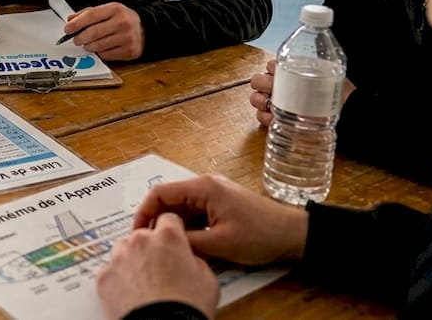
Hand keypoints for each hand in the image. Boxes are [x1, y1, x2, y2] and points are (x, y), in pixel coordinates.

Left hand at [64, 2, 143, 60]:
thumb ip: (88, 13)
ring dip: (89, 46)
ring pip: (98, 46)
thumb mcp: (108, 11)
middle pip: (93, 32)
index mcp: (116, 9)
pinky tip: (100, 49)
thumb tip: (70, 20)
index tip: (67, 29)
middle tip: (75, 40)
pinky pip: (106, 55)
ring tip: (88, 44)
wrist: (144, 30)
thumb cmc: (122, 20)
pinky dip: (99, 53)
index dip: (77, 23)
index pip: (91, 15)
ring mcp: (127, 38)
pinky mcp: (129, 51)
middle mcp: (123, 23)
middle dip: (80, 38)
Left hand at [97, 212, 217, 319]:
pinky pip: (109, 271)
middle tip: (159, 270)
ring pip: (123, 250)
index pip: (167, 219)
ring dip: (131, 260)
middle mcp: (141, 241)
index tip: (172, 240)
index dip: (172, 230)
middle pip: (143, 235)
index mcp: (168, 237)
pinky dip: (117, 279)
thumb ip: (194, 259)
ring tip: (143, 283)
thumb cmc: (188, 307)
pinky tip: (128, 293)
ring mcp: (119, 257)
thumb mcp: (208, 279)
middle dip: (150, 248)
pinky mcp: (104, 276)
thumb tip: (187, 259)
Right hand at [133, 174, 307, 266]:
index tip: (138, 233)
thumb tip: (162, 242)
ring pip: (181, 207)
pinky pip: (195, 212)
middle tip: (151, 244)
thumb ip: (187, 241)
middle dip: (157, 221)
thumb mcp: (220, 243)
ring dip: (173, 226)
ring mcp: (214, 193)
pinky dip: (187, 227)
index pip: (160, 193)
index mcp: (203, 187)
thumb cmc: (260, 235)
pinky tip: (188, 244)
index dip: (144, 212)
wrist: (293, 234)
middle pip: (169, 199)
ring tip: (169, 246)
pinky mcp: (221, 203)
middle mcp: (205, 184)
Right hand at [250, 61, 355, 127]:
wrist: (348, 117)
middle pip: (258, 80)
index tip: (277, 72)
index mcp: (292, 73)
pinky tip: (273, 117)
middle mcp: (283, 88)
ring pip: (256, 98)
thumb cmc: (340, 95)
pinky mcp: (279, 120)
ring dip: (258, 99)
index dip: (271, 68)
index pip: (271, 66)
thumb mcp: (328, 73)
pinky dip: (264, 117)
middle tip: (271, 88)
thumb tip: (302, 59)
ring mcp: (279, 104)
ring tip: (269, 103)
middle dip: (261, 83)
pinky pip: (262, 117)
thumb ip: (314, 66)